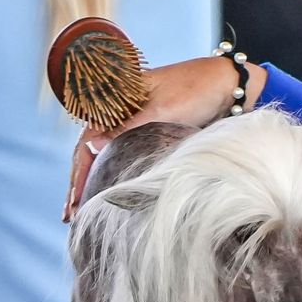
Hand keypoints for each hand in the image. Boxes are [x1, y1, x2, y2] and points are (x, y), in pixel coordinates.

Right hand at [64, 54, 269, 220]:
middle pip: (92, 153)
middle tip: (71, 215)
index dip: (78, 173)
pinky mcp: (153, 135)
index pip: (87, 142)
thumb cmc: (196, 89)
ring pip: (108, 158)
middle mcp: (122, 114)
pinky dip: (116, 176)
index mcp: (117, 101)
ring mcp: (136, 125)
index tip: (74, 201)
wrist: (230, 86)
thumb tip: (92, 147)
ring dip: (95, 182)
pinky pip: (128, 157)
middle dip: (80, 183)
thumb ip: (127, 128)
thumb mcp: (162, 109)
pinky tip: (111, 193)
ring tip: (83, 211)